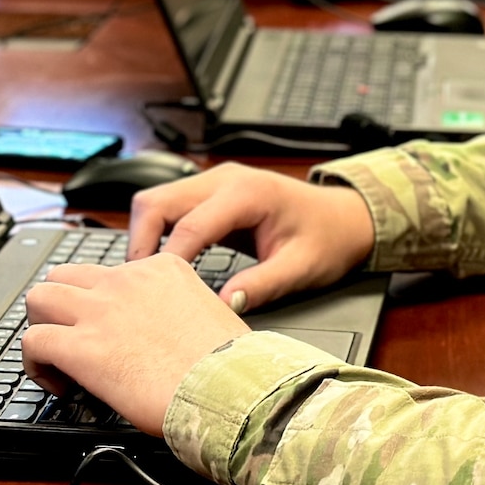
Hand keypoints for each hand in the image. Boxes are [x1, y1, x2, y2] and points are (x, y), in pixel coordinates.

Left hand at [22, 252, 246, 432]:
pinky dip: (36, 364)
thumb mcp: (211, 312)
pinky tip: (59, 384)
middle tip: (71, 336)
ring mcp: (100, 311)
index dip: (103, 304)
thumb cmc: (229, 363)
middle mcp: (125, 281)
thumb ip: (182, 309)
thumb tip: (171, 334)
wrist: (227, 386)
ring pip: (38, 298)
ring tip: (56, 357)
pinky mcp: (82, 347)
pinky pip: (32, 342)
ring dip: (41, 326)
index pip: (110, 272)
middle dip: (60, 306)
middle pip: (64, 275)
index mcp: (160, 269)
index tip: (111, 332)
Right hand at [124, 163, 375, 313]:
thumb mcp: (302, 267)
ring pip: (156, 201)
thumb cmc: (327, 238)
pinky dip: (157, 233)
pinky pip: (169, 207)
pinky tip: (162, 265)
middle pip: (157, 202)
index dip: (168, 260)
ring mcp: (214, 181)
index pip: (190, 225)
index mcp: (248, 193)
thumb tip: (224, 305)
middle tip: (140, 286)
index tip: (155, 293)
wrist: (344, 217)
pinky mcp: (210, 193)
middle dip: (141, 243)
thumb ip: (264, 284)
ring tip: (148, 279)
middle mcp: (224, 179)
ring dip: (145, 237)